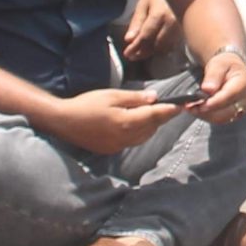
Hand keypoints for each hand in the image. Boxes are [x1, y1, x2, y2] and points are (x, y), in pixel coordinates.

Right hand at [43, 88, 186, 153]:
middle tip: (166, 105)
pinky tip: (134, 123)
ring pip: (143, 137)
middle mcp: (125, 138)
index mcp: (126, 122)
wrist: (63, 121)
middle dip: (160, 117)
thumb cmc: (87, 104)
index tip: (182, 105)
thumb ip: (135, 99)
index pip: (156, 116)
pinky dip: (138, 133)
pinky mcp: (111, 150)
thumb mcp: (112, 95)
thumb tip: (155, 99)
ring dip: (150, 126)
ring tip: (150, 113)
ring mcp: (118, 146)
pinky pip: (132, 142)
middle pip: (151, 128)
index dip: (170, 111)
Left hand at [121, 0, 175, 63]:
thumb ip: (137, 22)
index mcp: (159, 15)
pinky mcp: (185, 30)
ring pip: (166, 47)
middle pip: (156, 45)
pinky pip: (173, 44)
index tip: (127, 54)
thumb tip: (129, 40)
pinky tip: (155, 47)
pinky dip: (163, 48)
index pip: (145, 37)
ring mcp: (181, 27)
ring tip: (141, 53)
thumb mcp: (143, 4)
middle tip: (132, 56)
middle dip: (143, 52)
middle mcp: (172, 24)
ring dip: (152, 51)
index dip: (135, 47)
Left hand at [189, 46, 245, 123]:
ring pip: (222, 118)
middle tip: (189, 106)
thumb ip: (214, 75)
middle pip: (227, 111)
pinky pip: (220, 120)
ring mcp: (241, 108)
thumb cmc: (225, 65)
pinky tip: (196, 110)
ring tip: (190, 108)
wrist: (230, 70)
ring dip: (205, 115)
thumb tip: (207, 89)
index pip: (230, 96)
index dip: (214, 102)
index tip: (200, 104)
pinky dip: (206, 117)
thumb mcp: (218, 64)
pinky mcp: (234, 114)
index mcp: (245, 83)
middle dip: (207, 110)